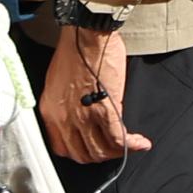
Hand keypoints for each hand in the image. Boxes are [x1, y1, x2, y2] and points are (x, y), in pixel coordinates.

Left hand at [40, 21, 139, 162]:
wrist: (85, 36)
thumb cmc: (74, 52)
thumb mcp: (58, 84)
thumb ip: (67, 106)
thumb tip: (82, 117)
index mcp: (51, 113)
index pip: (62, 149)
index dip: (81, 153)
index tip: (93, 149)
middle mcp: (65, 119)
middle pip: (83, 154)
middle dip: (102, 155)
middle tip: (114, 149)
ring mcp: (84, 117)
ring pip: (102, 150)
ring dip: (118, 152)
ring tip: (129, 145)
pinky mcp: (105, 109)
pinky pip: (118, 138)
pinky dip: (131, 144)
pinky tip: (141, 142)